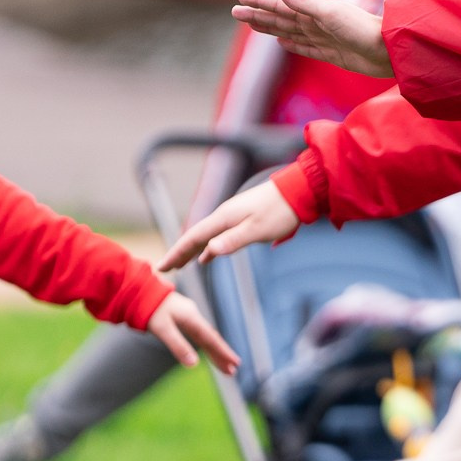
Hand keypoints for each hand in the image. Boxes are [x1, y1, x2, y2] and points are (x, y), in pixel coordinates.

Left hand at [145, 292, 239, 371]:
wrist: (139, 290)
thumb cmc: (149, 309)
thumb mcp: (162, 329)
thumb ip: (178, 346)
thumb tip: (194, 365)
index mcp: (192, 319)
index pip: (211, 339)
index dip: (223, 352)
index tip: (235, 364)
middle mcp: (194, 316)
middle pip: (211, 339)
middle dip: (222, 355)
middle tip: (233, 370)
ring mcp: (189, 315)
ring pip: (205, 336)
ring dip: (215, 351)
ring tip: (224, 365)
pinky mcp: (183, 316)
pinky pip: (199, 333)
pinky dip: (206, 343)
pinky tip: (209, 349)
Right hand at [161, 180, 299, 270]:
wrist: (297, 192)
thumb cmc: (280, 211)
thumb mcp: (258, 229)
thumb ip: (233, 240)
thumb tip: (209, 251)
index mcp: (223, 218)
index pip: (193, 238)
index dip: (176, 253)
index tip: (162, 267)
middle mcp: (223, 216)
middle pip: (195, 237)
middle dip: (179, 253)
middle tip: (164, 269)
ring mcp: (231, 217)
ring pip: (205, 237)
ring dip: (192, 251)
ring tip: (180, 265)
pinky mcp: (241, 219)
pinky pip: (217, 236)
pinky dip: (208, 248)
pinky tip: (206, 258)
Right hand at [232, 0, 392, 75]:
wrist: (391, 51)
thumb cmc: (365, 29)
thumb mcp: (331, 13)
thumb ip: (304, 2)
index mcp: (316, 10)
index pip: (281, 4)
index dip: (261, 1)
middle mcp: (318, 22)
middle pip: (281, 18)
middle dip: (259, 14)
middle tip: (236, 11)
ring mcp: (324, 38)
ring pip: (290, 32)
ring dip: (270, 28)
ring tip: (252, 24)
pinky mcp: (332, 54)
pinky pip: (306, 48)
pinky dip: (293, 45)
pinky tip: (282, 42)